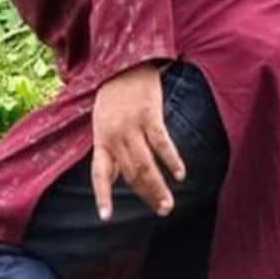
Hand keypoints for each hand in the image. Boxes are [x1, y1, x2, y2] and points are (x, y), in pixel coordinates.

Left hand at [90, 62, 185, 219]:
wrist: (124, 61)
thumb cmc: (114, 94)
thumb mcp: (104, 122)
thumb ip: (112, 149)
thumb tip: (119, 176)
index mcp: (101, 139)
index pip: (99, 174)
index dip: (103, 196)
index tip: (106, 217)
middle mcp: (114, 135)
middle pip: (130, 174)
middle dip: (145, 196)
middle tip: (161, 212)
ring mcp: (131, 125)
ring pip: (145, 164)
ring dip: (158, 187)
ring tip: (168, 204)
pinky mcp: (149, 114)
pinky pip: (161, 143)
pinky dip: (171, 160)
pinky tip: (180, 174)